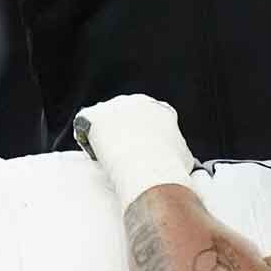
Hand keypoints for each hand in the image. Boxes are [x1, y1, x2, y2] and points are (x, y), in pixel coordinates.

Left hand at [73, 95, 196, 203]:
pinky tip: (92, 154)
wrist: (148, 168)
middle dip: (123, 131)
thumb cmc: (169, 167)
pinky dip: (87, 138)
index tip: (141, 148)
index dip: (144, 133)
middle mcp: (138, 102)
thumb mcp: (185, 159)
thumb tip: (178, 163)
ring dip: (105, 134)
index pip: (151, 116)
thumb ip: (178, 153)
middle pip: (125, 114)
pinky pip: (85, 124)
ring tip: (106, 157)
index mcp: (162, 110)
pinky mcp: (95, 114)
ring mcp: (115, 106)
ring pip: (106, 118)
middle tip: (121, 154)